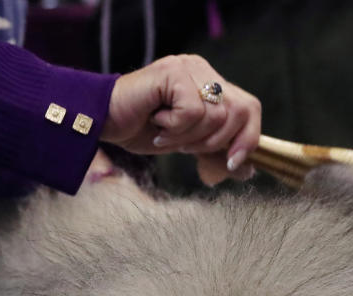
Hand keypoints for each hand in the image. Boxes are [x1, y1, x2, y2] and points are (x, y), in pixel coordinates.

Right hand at [100, 55, 260, 185]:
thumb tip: (247, 170)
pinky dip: (175, 128)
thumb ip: (215, 153)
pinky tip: (156, 123)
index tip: (233, 164)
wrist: (102, 121)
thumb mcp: (186, 146)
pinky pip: (193, 111)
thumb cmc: (141, 130)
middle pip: (239, 111)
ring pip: (216, 115)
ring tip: (164, 132)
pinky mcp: (173, 73)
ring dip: (189, 137)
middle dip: (215, 142)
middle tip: (184, 146)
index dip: (248, 138)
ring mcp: (188, 67)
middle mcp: (203, 70)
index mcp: (210, 83)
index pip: (249, 108)